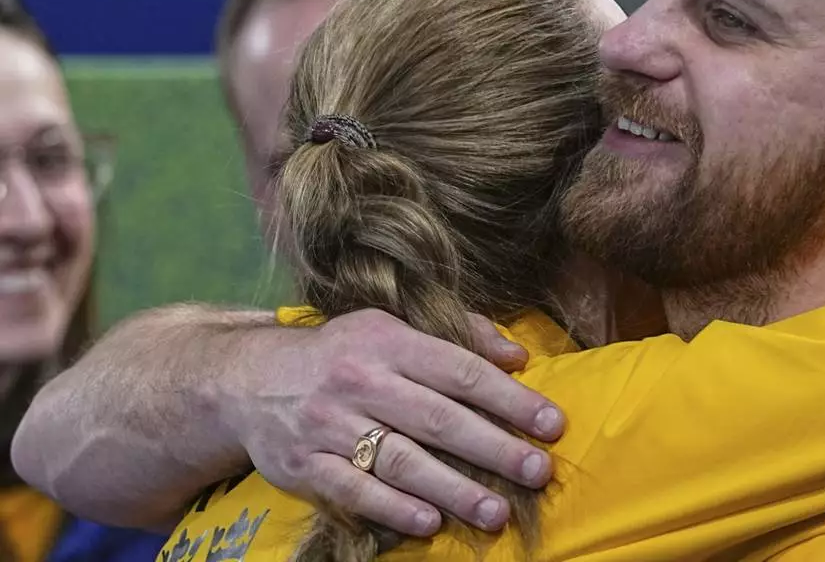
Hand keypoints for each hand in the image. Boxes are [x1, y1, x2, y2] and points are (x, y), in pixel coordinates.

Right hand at [219, 309, 563, 535]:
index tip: (551, 424)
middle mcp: (359, 380)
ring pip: (400, 460)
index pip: (459, 371)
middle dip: (493, 447)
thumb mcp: (393, 326)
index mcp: (387, 340)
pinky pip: (354, 491)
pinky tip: (431, 522)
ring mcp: (328, 425)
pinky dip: (393, 508)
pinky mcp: (303, 465)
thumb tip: (516, 357)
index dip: (510, 398)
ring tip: (495, 512)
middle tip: (538, 471)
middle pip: (437, 418)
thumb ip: (458, 336)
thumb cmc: (343, 352)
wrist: (249, 379)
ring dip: (453, 489)